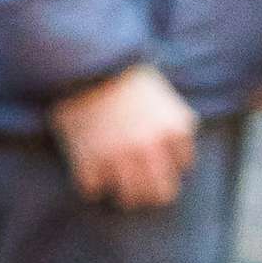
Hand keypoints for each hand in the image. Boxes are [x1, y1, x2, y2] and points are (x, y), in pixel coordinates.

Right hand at [51, 63, 196, 208]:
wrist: (79, 63)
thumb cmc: (120, 74)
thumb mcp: (161, 93)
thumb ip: (172, 122)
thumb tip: (177, 156)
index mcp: (173, 129)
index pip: (182, 166)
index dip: (167, 161)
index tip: (153, 155)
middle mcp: (150, 148)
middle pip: (160, 194)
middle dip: (150, 191)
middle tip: (138, 185)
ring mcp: (118, 157)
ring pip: (128, 199)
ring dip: (122, 193)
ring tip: (113, 183)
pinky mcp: (87, 161)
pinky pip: (92, 190)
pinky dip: (90, 184)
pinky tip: (88, 170)